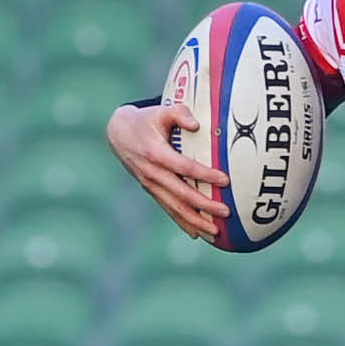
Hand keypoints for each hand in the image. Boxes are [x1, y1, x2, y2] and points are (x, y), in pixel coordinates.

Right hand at [106, 102, 230, 242]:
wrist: (118, 134)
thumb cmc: (145, 121)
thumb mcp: (160, 111)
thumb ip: (179, 113)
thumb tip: (196, 125)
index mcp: (156, 153)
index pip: (184, 167)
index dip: (205, 174)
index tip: (224, 180)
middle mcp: (152, 173)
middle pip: (182, 193)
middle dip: (204, 205)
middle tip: (226, 212)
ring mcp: (151, 184)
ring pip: (174, 207)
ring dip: (195, 221)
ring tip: (215, 231)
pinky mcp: (151, 191)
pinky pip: (168, 209)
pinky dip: (182, 222)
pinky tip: (197, 234)